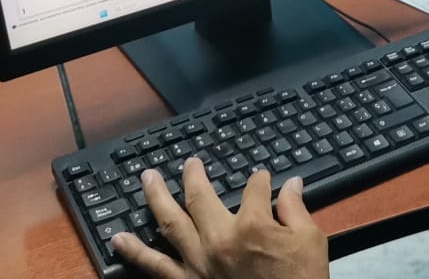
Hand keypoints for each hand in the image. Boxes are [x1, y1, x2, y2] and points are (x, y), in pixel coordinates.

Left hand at [112, 158, 328, 278]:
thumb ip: (295, 209)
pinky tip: (119, 238)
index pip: (254, 189)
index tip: (263, 178)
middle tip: (190, 163)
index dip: (261, 180)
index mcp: (253, 225)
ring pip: (170, 222)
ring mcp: (198, 262)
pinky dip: (134, 251)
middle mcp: (219, 239)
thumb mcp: (310, 242)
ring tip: (147, 178)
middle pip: (200, 196)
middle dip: (194, 175)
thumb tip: (290, 184)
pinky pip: (154, 266)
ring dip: (156, 197)